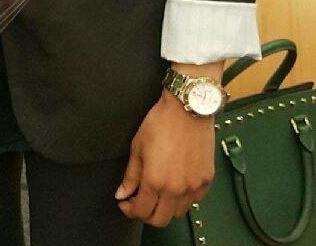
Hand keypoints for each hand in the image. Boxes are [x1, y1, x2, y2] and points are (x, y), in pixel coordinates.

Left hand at [115, 90, 214, 226]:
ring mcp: (194, 187)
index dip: (130, 210)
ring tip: (157, 192)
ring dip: (165, 208)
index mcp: (155, 181)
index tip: (125, 203)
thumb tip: (122, 194)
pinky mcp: (207, 181)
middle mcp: (176, 190)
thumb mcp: (137, 147)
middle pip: (160, 220)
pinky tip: (175, 186)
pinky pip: (194, 201)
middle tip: (139, 202)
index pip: (141, 211)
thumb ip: (130, 175)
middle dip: (146, 215)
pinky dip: (183, 199)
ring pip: (178, 213)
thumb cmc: (160, 123)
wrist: (187, 110)